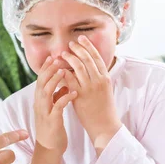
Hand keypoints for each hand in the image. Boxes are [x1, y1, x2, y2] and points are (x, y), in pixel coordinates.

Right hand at [34, 56, 76, 155]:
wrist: (49, 148)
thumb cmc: (53, 128)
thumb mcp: (53, 110)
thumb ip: (56, 97)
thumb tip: (63, 85)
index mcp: (40, 101)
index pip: (40, 80)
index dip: (46, 68)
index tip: (53, 56)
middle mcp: (39, 104)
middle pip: (41, 82)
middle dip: (49, 69)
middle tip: (57, 58)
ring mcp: (44, 112)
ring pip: (46, 92)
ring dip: (54, 80)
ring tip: (63, 70)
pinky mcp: (52, 121)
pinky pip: (57, 106)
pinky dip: (64, 98)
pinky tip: (73, 92)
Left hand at [61, 35, 121, 151]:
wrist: (105, 125)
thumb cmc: (104, 108)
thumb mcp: (105, 89)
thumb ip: (98, 77)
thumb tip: (91, 66)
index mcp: (105, 77)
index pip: (97, 57)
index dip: (89, 46)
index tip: (81, 38)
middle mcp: (99, 80)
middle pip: (87, 58)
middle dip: (78, 48)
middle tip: (70, 43)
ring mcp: (90, 87)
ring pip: (78, 66)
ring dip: (69, 58)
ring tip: (62, 53)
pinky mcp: (80, 95)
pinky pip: (70, 79)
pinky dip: (64, 72)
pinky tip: (59, 68)